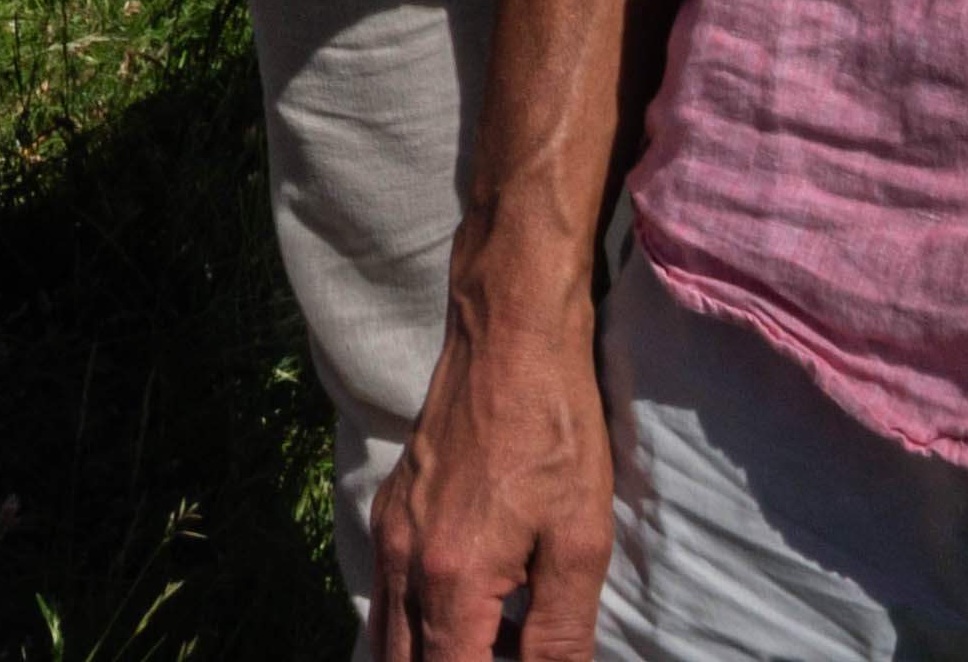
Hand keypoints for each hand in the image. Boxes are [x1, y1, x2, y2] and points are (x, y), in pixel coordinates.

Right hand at [363, 262, 616, 660]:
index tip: (519, 661)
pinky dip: (419, 623)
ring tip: (492, 645)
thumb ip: (561, 633)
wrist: (510, 338)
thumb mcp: (580, 541)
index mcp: (451, 578)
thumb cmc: (554, 432)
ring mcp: (388, 532)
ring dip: (432, 656)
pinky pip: (388, 592)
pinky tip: (472, 614)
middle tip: (504, 652)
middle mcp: (403, 561)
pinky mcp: (390, 507)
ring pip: (387, 635)